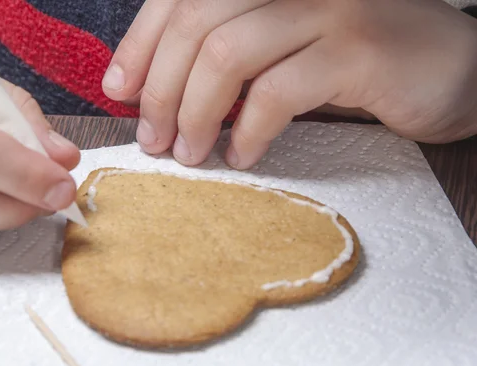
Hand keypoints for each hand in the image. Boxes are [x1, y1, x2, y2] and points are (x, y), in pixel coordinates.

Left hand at [104, 0, 476, 168]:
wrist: (453, 68)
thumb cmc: (357, 64)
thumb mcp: (284, 49)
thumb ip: (230, 56)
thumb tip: (156, 90)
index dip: (140, 43)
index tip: (119, 90)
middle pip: (195, 25)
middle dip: (161, 89)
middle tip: (153, 137)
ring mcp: (326, 9)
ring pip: (228, 55)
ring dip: (196, 114)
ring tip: (190, 154)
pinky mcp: (356, 50)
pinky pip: (278, 91)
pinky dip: (249, 130)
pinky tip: (242, 155)